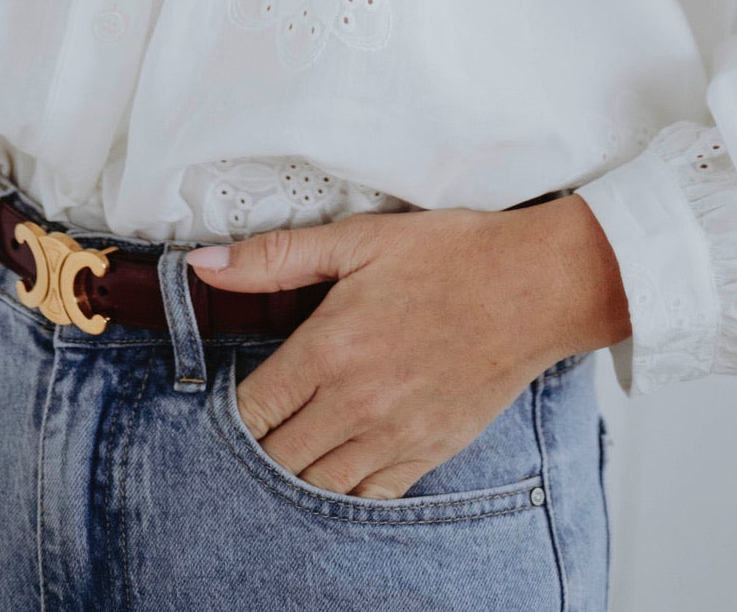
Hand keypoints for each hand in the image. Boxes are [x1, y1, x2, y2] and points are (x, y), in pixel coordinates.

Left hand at [189, 194, 627, 499]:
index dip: (231, 407)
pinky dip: (345, 488)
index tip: (234, 393)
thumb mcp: (358, 238)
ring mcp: (394, 437)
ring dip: (297, 469)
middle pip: (276, 457)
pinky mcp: (428, 453)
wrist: (533, 287)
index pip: (252, 409)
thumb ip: (275, 257)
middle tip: (263, 416)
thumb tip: (203, 266)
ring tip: (295, 439)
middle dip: (259, 442)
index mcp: (330, 349)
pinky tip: (341, 460)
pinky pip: (368, 497)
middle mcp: (356, 405)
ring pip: (318, 486)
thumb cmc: (449, 256)